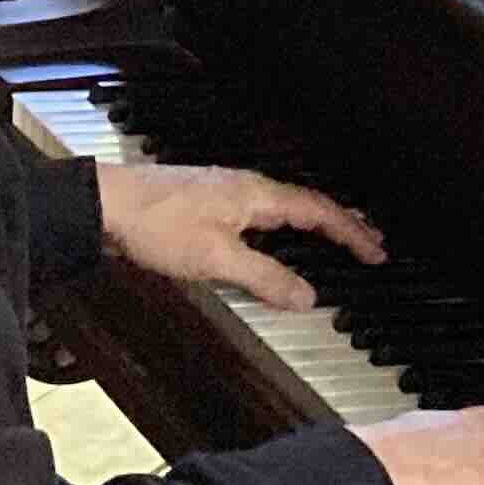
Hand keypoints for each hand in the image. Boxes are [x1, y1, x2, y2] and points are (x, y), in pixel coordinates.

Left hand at [96, 160, 383, 306]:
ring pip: (283, 206)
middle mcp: (246, 186)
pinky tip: (277, 239)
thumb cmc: (157, 225)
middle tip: (370, 242)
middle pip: (305, 202)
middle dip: (341, 223)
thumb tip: (308, 297)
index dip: (351, 232)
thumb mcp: (216, 259)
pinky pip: (260, 212)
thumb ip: (265, 278)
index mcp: (256, 194)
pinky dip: (283, 226)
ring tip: (335, 239)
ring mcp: (225, 191)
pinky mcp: (206, 202)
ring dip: (313, 223)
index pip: (318, 210)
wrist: (105, 206)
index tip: (378, 251)